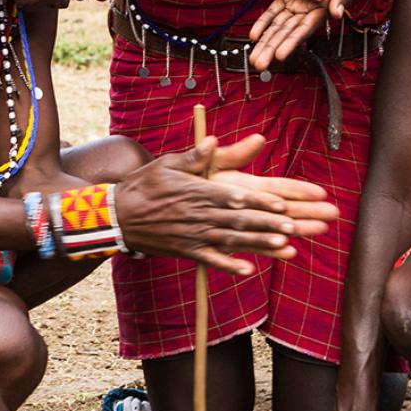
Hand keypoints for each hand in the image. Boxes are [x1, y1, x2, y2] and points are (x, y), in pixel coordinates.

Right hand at [116, 133, 337, 275]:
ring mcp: (193, 234)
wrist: (117, 216)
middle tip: (292, 226)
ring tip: (282, 246)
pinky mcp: (186, 250)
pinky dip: (229, 265)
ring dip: (257, 243)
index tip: (281, 203)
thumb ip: (194, 157)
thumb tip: (214, 141)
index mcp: (197, 191)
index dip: (260, 200)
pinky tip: (248, 269)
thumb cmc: (144, 186)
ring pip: (231, 240)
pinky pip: (211, 259)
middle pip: (239, 219)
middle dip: (267, 223)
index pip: (235, 196)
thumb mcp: (167, 164)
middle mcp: (198, 214)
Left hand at [247, 0, 366, 70]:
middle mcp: (310, 10)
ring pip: (278, 26)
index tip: (280, 55)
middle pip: (288, 32)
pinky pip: (274, 12)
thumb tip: (337, 13)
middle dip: (272, 48)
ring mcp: (298, 3)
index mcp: (324, 8)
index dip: (293, 41)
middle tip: (258, 65)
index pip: (305, 29)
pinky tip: (253, 36)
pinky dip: (264, 22)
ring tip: (253, 59)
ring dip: (265, 42)